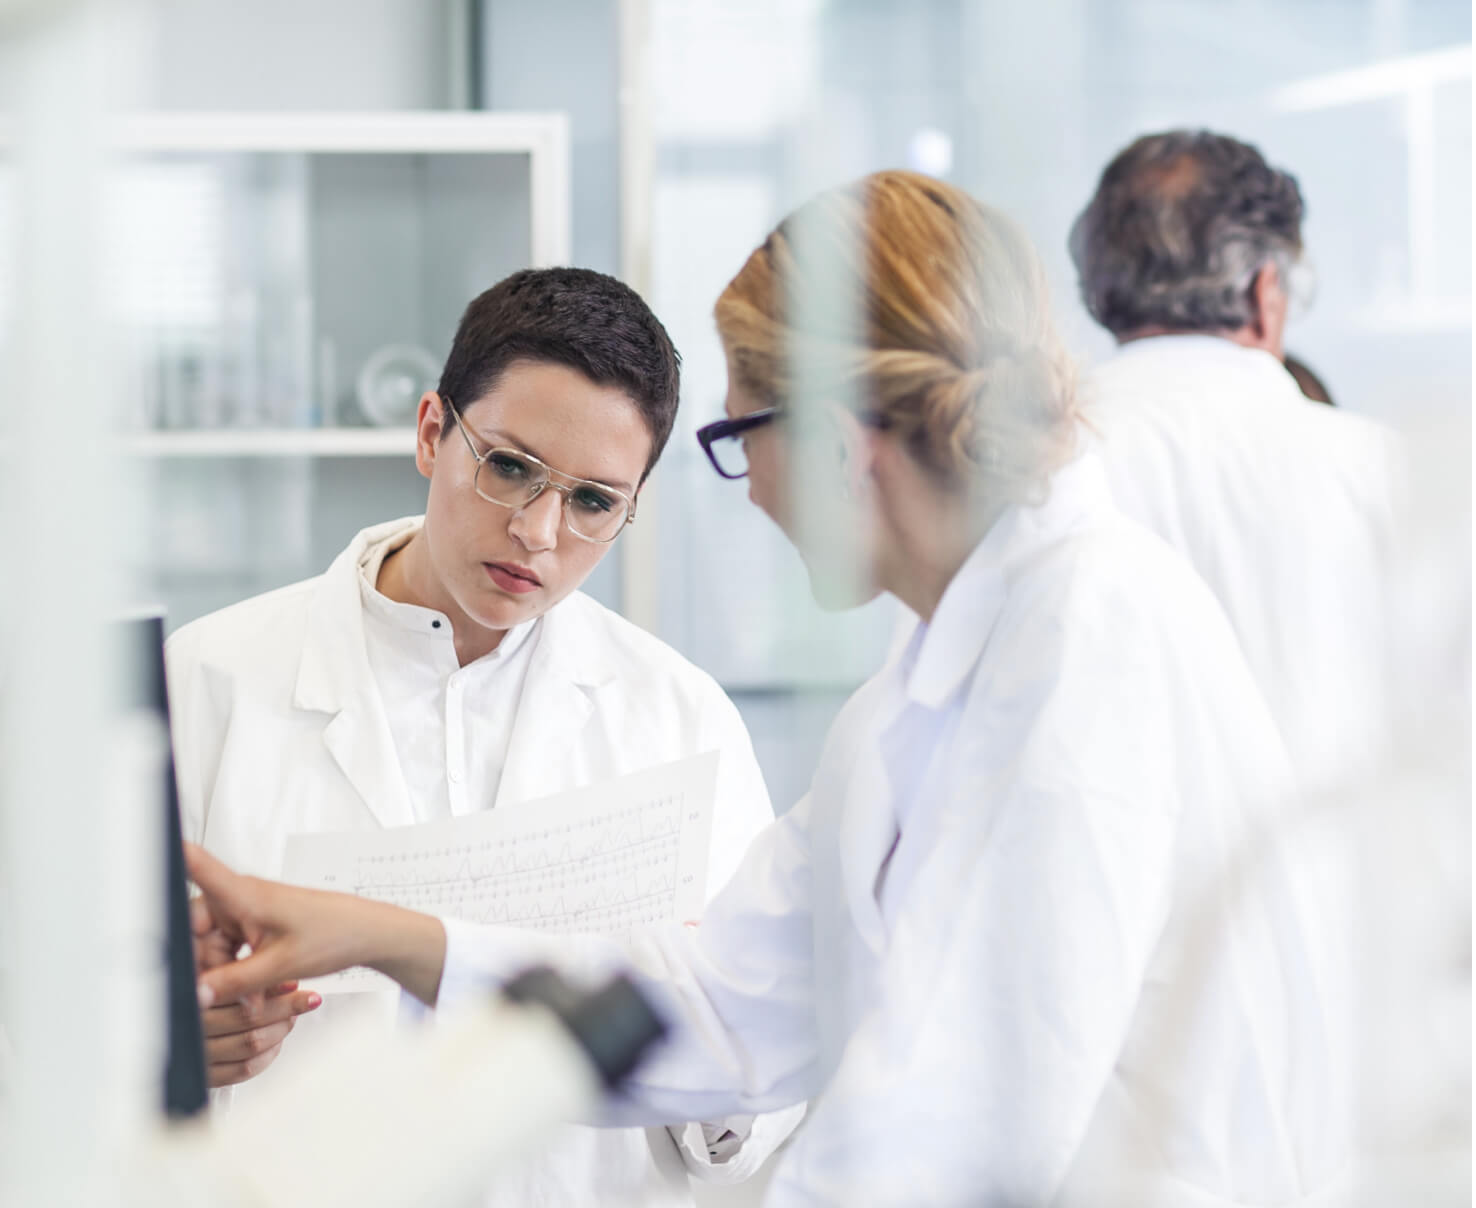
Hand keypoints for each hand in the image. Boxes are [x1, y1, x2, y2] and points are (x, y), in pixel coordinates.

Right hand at [186, 843, 447, 1006]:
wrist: (367, 933)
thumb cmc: (334, 934)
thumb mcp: (280, 966)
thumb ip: (234, 982)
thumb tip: (196, 994)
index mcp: (243, 894)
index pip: (196, 868)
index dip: (168, 859)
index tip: (146, 848)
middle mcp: (240, 898)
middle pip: (194, 932)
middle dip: (207, 967)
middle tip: (230, 994)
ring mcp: (247, 912)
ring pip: (211, 947)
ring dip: (225, 975)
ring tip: (254, 995)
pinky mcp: (254, 925)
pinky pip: (228, 950)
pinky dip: (237, 971)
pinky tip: (256, 988)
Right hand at [201, 981, 320, 1087]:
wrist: (164, 1050)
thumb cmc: (202, 999)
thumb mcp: (215, 974)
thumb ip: (238, 977)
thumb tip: (280, 976)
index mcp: (191, 999)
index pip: (236, 993)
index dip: (270, 988)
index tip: (293, 983)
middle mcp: (192, 1028)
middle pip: (248, 1018)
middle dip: (284, 1008)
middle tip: (306, 999)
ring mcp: (198, 1054)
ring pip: (250, 1043)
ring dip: (280, 1029)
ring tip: (295, 1016)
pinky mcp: (205, 1076)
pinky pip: (243, 1069)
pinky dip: (268, 1054)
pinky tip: (278, 1041)